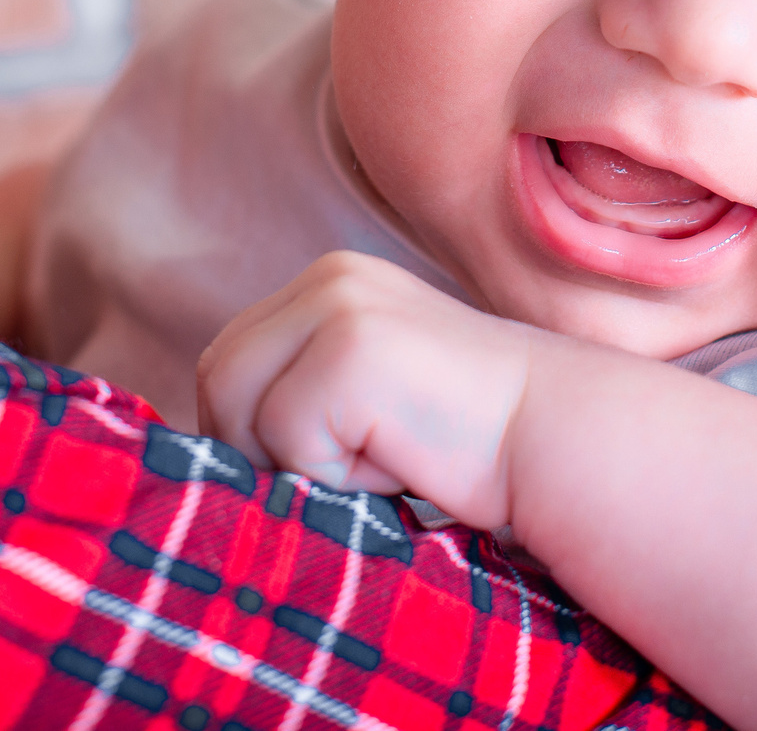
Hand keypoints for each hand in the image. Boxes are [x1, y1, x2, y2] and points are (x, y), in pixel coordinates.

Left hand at [196, 251, 537, 531]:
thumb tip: (199, 454)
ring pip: (237, 408)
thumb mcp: (363, 399)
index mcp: (326, 284)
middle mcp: (327, 278)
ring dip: (299, 463)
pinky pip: (288, 434)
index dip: (249, 434)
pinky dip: (338, 474)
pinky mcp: (352, 347)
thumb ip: (297, 393)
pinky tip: (403, 462)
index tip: (313, 471)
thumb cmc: (462, 446)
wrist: (557, 440)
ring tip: (379, 462)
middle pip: (217, 378)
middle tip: (345, 477)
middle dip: (258, 450)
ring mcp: (339, 305)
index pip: (229, 362)